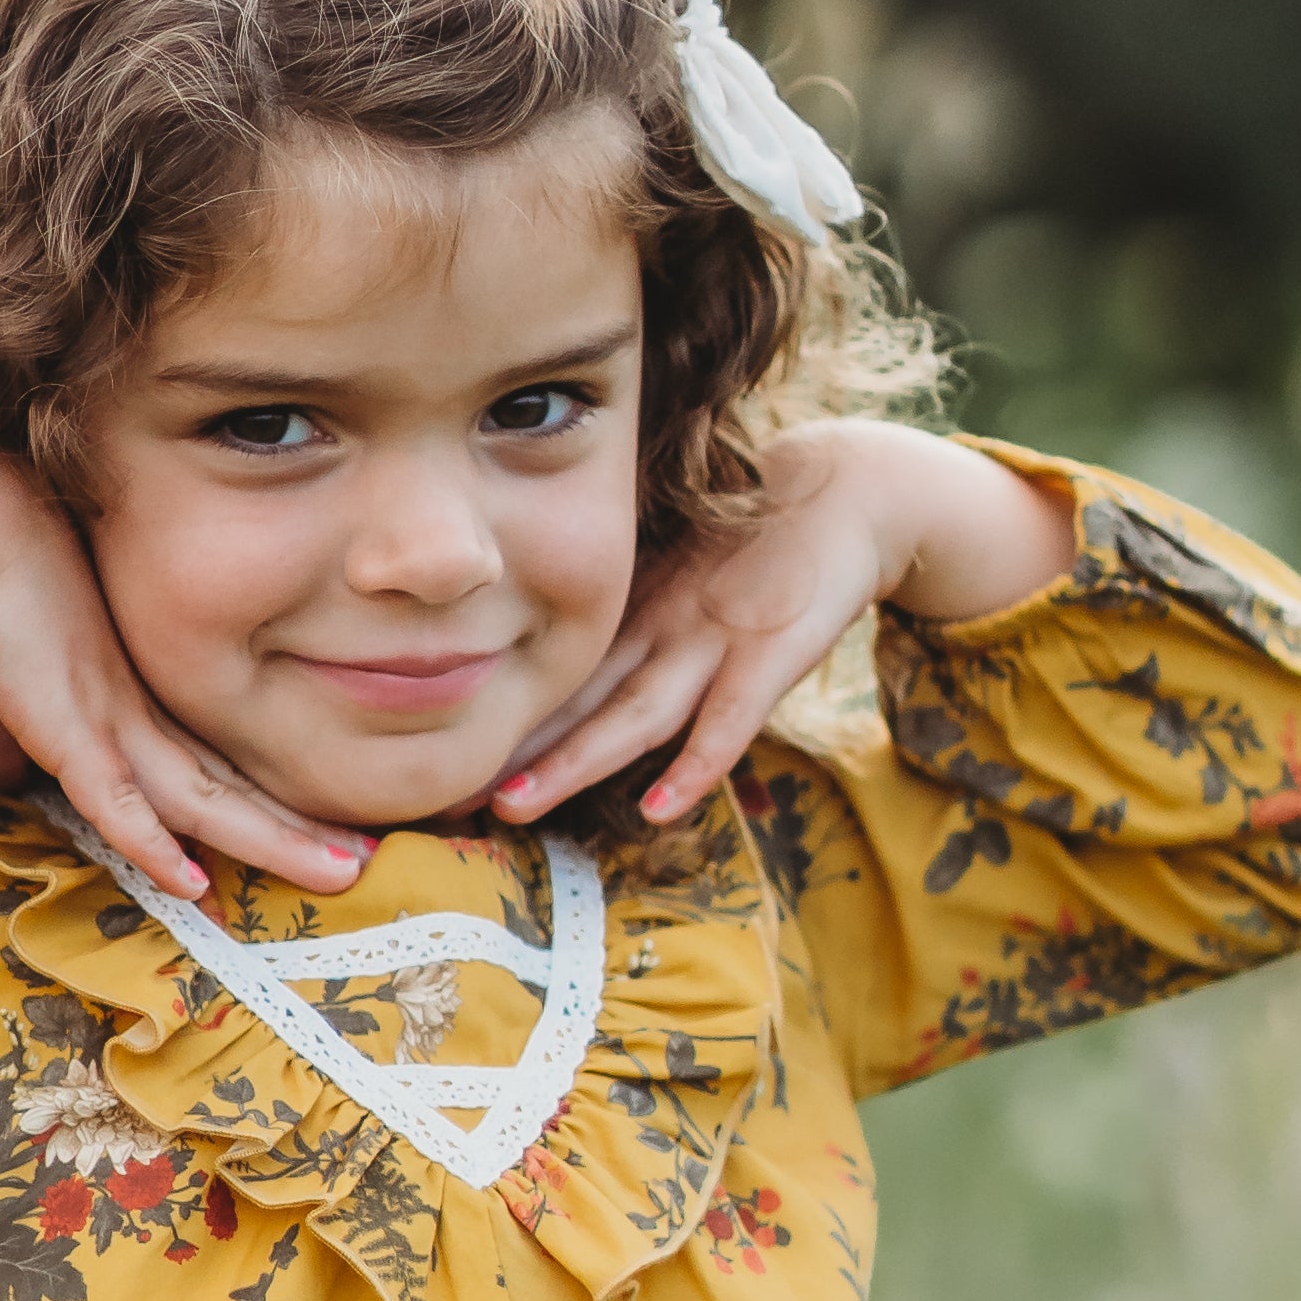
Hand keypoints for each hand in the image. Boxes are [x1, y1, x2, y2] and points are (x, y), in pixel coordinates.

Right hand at [0, 418, 366, 902]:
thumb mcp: (4, 668)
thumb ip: (5, 724)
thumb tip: (1, 774)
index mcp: (131, 694)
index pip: (207, 764)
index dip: (257, 806)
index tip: (311, 836)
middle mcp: (136, 708)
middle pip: (230, 784)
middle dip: (294, 829)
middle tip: (360, 861)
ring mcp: (110, 715)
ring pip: (206, 800)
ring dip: (270, 841)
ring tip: (341, 873)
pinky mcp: (71, 724)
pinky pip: (119, 800)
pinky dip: (152, 844)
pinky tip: (194, 882)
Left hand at [493, 425, 1073, 829]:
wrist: (851, 493)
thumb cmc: (767, 543)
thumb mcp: (692, 580)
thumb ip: (647, 628)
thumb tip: (581, 677)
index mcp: (639, 608)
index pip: (561, 671)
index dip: (508, 713)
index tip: (450, 752)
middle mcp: (662, 624)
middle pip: (578, 697)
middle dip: (517, 748)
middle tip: (449, 790)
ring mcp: (714, 639)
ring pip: (634, 714)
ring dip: (574, 762)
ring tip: (516, 804)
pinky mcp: (771, 653)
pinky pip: (729, 721)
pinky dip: (695, 766)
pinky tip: (658, 807)